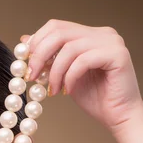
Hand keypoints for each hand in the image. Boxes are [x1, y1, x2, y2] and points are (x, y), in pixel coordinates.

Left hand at [21, 19, 142, 133]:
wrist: (118, 116)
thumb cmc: (94, 97)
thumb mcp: (63, 75)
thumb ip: (49, 58)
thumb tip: (24, 40)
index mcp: (89, 34)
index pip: (56, 26)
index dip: (36, 42)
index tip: (25, 63)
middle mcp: (102, 33)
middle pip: (60, 32)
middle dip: (40, 55)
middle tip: (31, 76)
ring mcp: (112, 42)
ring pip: (69, 48)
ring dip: (55, 72)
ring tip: (53, 90)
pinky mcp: (118, 55)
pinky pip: (83, 61)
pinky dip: (70, 77)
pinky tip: (68, 91)